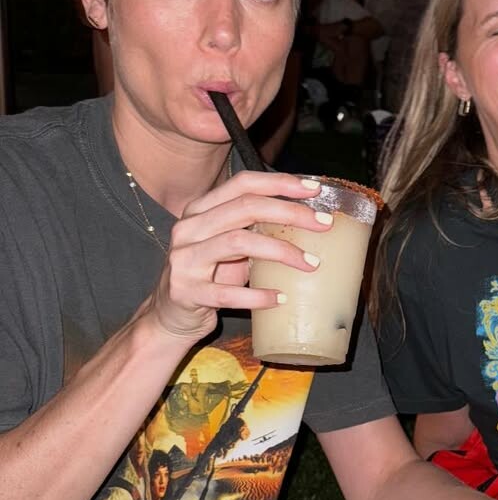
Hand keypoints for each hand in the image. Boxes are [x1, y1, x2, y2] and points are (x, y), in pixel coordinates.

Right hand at [144, 171, 333, 345]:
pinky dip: (258, 295)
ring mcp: (184, 259)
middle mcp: (188, 228)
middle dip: (290, 213)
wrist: (171, 316)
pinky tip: (281, 298)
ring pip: (238, 242)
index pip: (242, 184)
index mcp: (200, 210)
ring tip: (311, 264)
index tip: (315, 190)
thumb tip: (309, 219)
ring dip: (281, 252)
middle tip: (324, 225)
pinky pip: (227, 293)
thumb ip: (255, 229)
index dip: (280, 183)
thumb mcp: (229, 247)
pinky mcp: (185, 292)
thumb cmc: (209, 276)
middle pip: (245, 208)